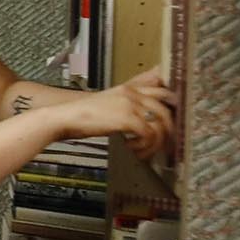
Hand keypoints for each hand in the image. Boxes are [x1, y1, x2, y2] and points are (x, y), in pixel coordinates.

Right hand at [56, 68, 176, 158]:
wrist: (64, 117)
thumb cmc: (82, 116)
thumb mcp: (108, 104)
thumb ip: (126, 106)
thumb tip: (142, 120)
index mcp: (128, 88)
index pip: (161, 90)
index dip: (173, 104)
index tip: (175, 120)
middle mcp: (132, 93)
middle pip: (167, 107)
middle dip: (171, 127)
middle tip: (168, 142)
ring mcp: (131, 104)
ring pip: (161, 123)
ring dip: (156, 142)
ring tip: (145, 151)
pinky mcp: (127, 118)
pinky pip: (149, 134)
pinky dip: (144, 146)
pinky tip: (132, 149)